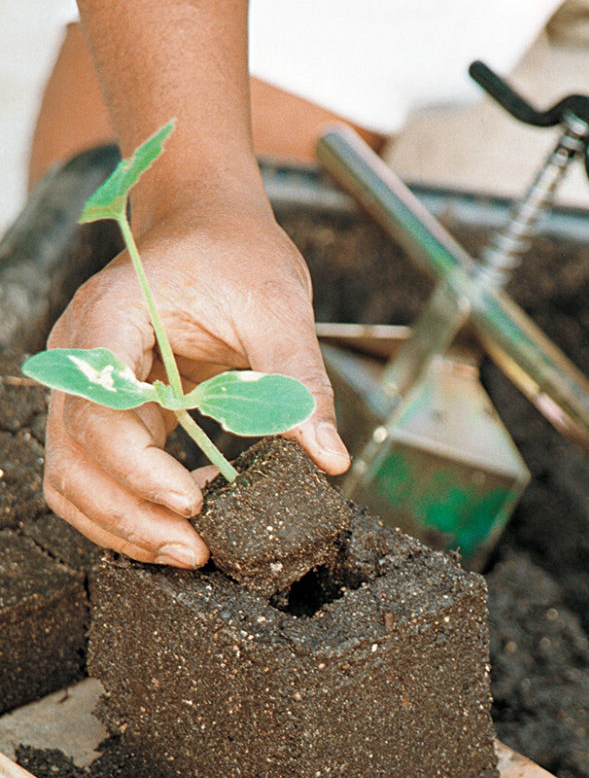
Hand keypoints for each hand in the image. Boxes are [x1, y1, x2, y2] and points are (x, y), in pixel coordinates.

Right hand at [43, 196, 349, 565]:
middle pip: (75, 453)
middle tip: (194, 552)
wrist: (208, 224)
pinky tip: (175, 521)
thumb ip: (298, 379)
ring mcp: (84, 383)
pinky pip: (91, 470)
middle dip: (129, 513)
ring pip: (71, 474)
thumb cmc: (235, 250)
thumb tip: (328, 458)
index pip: (98, 404)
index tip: (192, 498)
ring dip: (119, 523)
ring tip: (185, 553)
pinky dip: (121, 508)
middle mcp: (81, 354)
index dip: (136, 464)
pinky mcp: (105, 407)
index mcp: (111, 317)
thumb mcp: (277, 303)